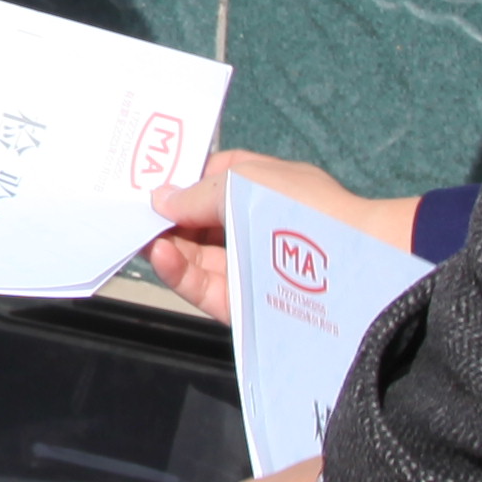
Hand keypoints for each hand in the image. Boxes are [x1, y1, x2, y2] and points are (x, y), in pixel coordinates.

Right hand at [135, 149, 425, 321]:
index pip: (208, 182)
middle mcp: (250, 225)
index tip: (144, 184)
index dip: (178, 183)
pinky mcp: (241, 301)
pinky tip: (159, 255)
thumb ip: (197, 192)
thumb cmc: (302, 206)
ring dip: (166, 246)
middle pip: (195, 223)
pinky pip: (202, 285)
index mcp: (258, 187)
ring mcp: (245, 265)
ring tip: (142, 236)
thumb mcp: (244, 180)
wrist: (351, 262)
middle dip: (165, 218)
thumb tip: (159, 199)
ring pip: (194, 256)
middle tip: (130, 215)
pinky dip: (177, 271)